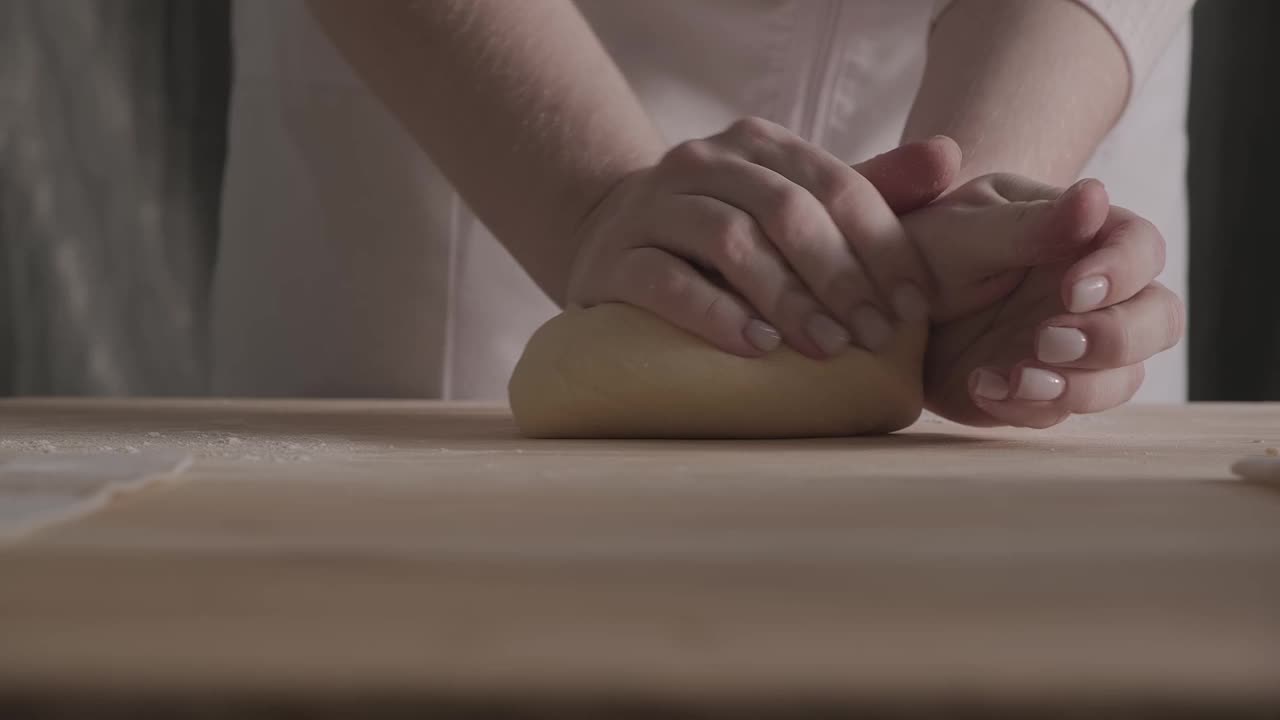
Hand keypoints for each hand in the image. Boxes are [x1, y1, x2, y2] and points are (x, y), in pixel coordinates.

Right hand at [565, 118, 958, 359]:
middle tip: (874, 337)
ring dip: (787, 297)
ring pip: (729, 240)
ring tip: (826, 348)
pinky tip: (757, 346)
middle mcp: (702, 162)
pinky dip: (717, 315)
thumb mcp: (793, 203)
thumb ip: (867, 187)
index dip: (882, 246)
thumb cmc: (723, 232)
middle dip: (840, 277)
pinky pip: (666, 282)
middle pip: (786, 209)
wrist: (610, 238)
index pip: (835, 184)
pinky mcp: (615, 260)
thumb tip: (950, 157)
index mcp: (757, 143)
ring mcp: (652, 208)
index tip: (914, 308)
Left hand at [900, 174, 1182, 427]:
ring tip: (1017, 378)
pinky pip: (1057, 412)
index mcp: (1085, 238)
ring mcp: (1072, 350)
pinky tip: (979, 385)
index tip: (1072, 289)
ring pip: (1122, 379)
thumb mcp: (963, 229)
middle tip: (1049, 340)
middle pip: (1156, 320)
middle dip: (1115, 338)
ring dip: (1079, 386)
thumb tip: (1096, 196)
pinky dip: (1024, 407)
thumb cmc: (927, 245)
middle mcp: (1094, 297)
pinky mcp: (1039, 393)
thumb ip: (1029, 223)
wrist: (881, 303)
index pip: (1141, 249)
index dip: (1122, 272)